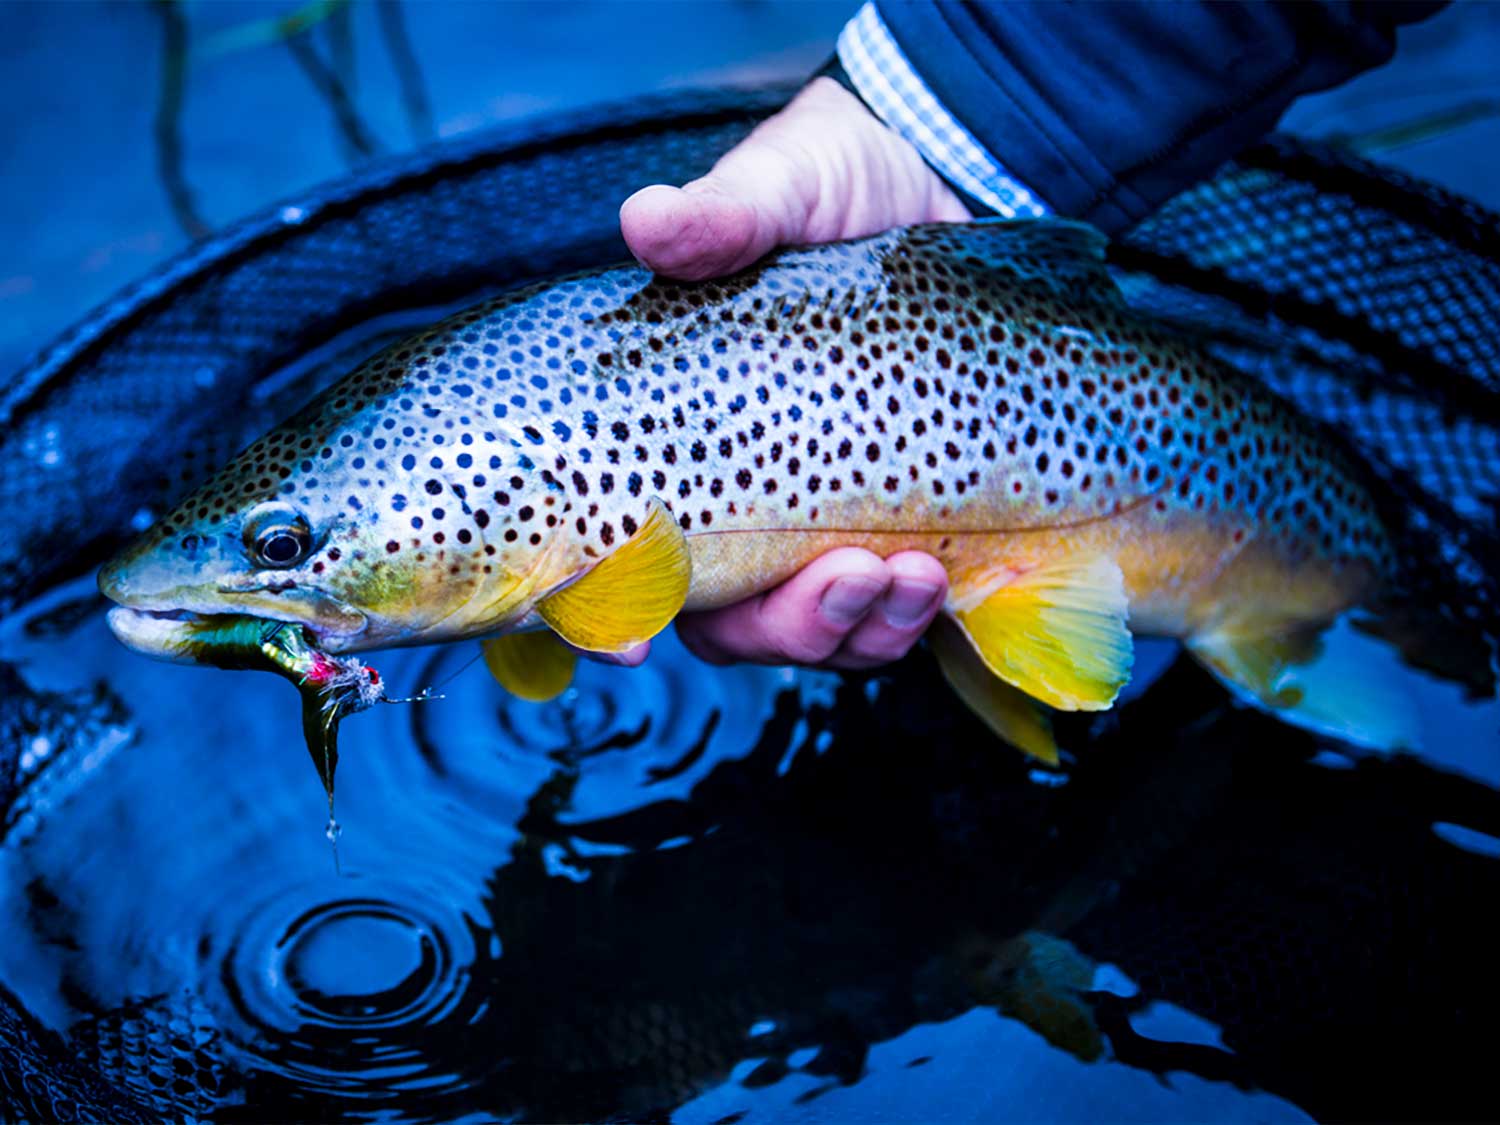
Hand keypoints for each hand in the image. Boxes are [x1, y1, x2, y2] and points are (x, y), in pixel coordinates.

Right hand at [611, 78, 963, 669]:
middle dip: (781, 626)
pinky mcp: (900, 526)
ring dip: (853, 628)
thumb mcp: (784, 188)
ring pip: (812, 633)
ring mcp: (821, 524)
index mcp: (678, 437)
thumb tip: (650, 221)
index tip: (621, 638)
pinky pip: (889, 618)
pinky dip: (907, 619)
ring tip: (907, 574)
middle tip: (838, 579)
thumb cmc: (838, 190)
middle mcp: (741, 498)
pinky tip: (936, 580)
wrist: (947, 182)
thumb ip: (728, 214)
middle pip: (727, 621)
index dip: (602, 608)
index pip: (619, 547)